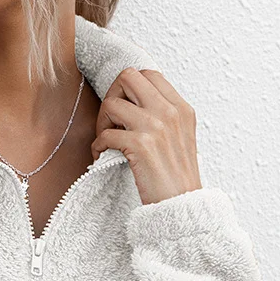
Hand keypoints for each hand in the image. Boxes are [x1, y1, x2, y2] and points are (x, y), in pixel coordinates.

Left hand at [91, 66, 202, 205]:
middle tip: (110, 120)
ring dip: (102, 122)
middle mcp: (170, 112)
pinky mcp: (140, 146)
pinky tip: (102, 156)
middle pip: (128, 77)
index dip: (129, 88)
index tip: (124, 109)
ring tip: (106, 141)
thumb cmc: (176, 179)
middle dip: (113, 96)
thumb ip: (164, 117)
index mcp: (181, 108)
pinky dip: (97, 146)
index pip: (149, 74)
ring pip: (112, 103)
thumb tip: (136, 103)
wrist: (182, 206)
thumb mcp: (181, 138)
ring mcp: (155, 127)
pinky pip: (105, 135)